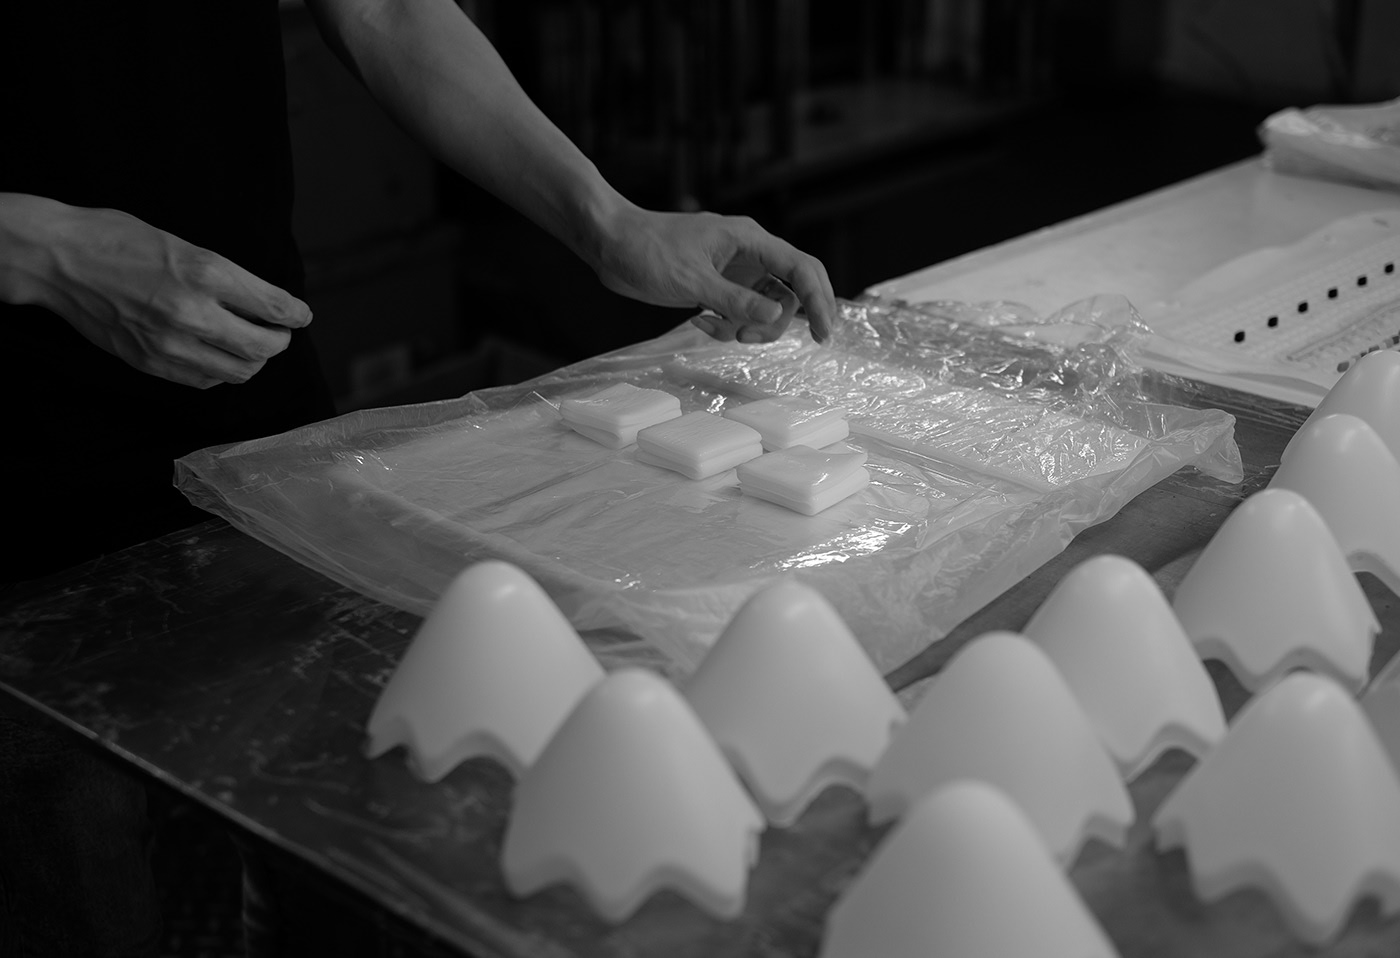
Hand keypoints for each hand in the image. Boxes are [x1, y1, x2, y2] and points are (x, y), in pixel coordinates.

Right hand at [4, 197, 310, 387]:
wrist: (58, 259)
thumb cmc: (118, 239)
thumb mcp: (183, 244)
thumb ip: (224, 276)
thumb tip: (266, 302)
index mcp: (205, 272)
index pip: (272, 306)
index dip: (295, 314)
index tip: (301, 315)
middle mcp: (192, 311)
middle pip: (263, 347)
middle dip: (279, 340)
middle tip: (279, 332)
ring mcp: (170, 342)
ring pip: (238, 371)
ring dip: (253, 361)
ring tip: (251, 346)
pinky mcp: (151, 362)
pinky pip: (205, 381)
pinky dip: (221, 372)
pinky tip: (217, 355)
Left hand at [589, 205, 836, 344]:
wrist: (610, 243)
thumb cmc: (648, 251)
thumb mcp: (693, 281)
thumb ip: (736, 301)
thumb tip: (777, 319)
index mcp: (749, 240)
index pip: (801, 268)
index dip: (819, 300)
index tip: (824, 333)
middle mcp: (748, 253)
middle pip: (788, 292)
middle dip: (776, 322)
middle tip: (749, 340)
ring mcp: (734, 270)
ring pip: (764, 307)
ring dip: (747, 327)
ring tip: (713, 328)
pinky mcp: (718, 285)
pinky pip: (740, 312)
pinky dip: (727, 325)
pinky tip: (700, 323)